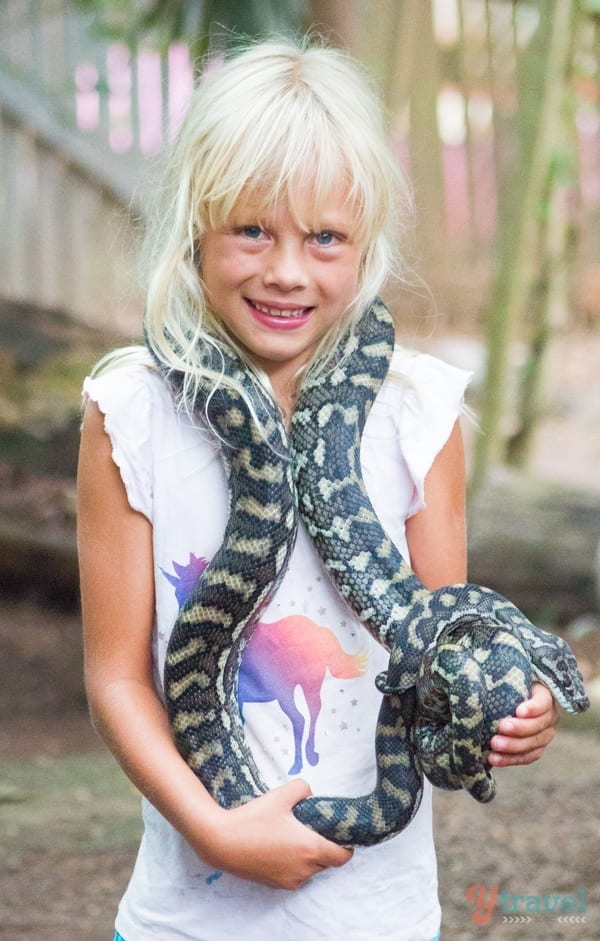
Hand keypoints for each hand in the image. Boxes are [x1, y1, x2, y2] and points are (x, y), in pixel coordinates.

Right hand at [197, 778, 352, 889]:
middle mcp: (304, 870)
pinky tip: (280, 846)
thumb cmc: (253, 818)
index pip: (343, 856)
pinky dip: (295, 864)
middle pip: (327, 863)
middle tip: (314, 828)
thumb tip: (310, 794)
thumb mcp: (280, 795)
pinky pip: (295, 875)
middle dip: (325, 847)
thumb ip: (302, 788)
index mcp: (310, 849)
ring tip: (294, 836)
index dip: (346, 845)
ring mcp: (289, 880)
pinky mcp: (275, 885)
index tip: (340, 832)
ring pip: (311, 870)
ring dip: (309, 857)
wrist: (221, 841)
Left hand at [488, 682, 557, 767]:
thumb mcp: (507, 677)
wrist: (506, 701)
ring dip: (513, 746)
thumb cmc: (506, 684)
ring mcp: (544, 734)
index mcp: (544, 695)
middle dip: (520, 728)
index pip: (543, 702)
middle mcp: (549, 716)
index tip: (518, 711)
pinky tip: (494, 758)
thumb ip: (500, 677)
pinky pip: (526, 757)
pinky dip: (510, 759)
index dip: (533, 708)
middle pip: (539, 725)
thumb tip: (480, 674)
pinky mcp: (536, 749)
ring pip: (534, 744)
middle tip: (501, 727)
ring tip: (494, 745)